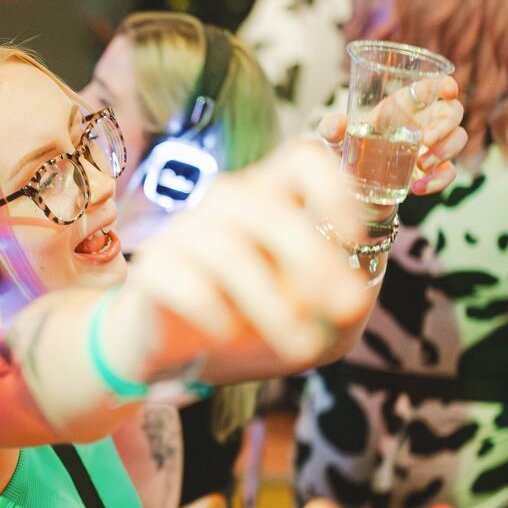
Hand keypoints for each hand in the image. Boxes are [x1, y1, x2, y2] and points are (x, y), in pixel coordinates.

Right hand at [116, 140, 373, 370]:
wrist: (170, 346)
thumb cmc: (245, 315)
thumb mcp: (306, 308)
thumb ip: (336, 297)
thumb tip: (353, 299)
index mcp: (269, 198)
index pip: (299, 160)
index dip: (332, 186)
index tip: (354, 235)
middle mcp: (224, 205)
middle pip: (269, 210)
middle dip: (314, 260)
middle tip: (345, 308)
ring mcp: (184, 233)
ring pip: (228, 253)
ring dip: (272, 304)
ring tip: (300, 346)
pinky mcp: (153, 268)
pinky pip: (180, 279)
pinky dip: (211, 309)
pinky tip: (229, 336)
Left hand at [318, 75, 467, 195]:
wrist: (356, 194)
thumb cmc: (350, 156)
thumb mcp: (337, 142)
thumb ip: (332, 129)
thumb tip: (336, 125)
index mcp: (402, 107)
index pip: (431, 88)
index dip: (444, 84)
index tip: (447, 89)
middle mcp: (422, 123)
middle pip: (452, 111)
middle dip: (446, 123)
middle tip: (426, 139)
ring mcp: (431, 148)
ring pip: (458, 138)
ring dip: (446, 151)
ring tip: (421, 165)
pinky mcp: (433, 173)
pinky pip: (450, 172)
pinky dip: (439, 180)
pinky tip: (418, 188)